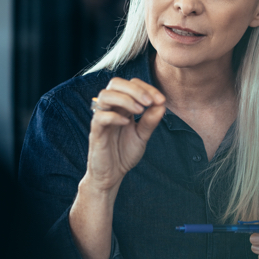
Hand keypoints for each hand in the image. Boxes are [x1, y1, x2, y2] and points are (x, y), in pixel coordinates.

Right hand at [85, 77, 165, 191]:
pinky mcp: (96, 132)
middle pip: (115, 83)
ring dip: (125, 99)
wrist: (111, 175)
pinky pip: (100, 117)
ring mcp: (101, 119)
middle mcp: (110, 108)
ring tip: (140, 110)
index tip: (161, 100)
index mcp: (122, 106)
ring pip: (105, 95)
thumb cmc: (124, 153)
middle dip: (135, 89)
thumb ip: (150, 121)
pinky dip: (114, 116)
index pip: (131, 85)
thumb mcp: (142, 136)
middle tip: (149, 102)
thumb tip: (162, 105)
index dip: (147, 88)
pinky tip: (127, 123)